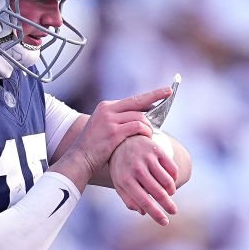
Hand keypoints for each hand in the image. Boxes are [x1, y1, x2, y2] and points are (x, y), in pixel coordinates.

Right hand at [52, 86, 171, 189]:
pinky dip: (145, 131)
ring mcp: (110, 120)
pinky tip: (147, 137)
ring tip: (150, 135)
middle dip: (155, 96)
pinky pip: (137, 127)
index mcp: (106, 106)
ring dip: (149, 126)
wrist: (80, 158)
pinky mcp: (114, 132)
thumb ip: (118, 120)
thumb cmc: (95, 146)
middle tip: (168, 93)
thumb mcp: (103, 126)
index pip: (132, 99)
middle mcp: (108, 110)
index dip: (150, 96)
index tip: (164, 91)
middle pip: (138, 102)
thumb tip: (140, 118)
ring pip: (140, 117)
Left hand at [109, 134, 178, 225]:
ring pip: (167, 181)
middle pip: (158, 192)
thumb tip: (143, 212)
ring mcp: (147, 158)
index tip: (165, 222)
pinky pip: (171, 168)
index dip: (156, 213)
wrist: (122, 140)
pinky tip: (170, 181)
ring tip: (170, 193)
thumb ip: (129, 199)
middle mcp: (136, 169)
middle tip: (174, 212)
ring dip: (171, 190)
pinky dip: (173, 177)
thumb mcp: (120, 183)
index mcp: (125, 180)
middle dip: (168, 205)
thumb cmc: (121, 167)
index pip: (144, 201)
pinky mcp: (156, 149)